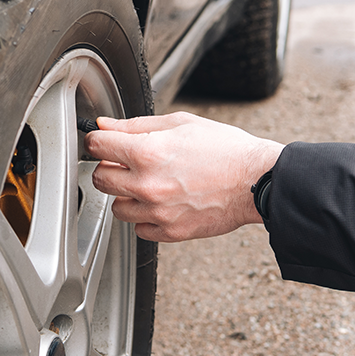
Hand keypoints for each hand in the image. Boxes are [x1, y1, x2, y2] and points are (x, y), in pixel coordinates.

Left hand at [85, 112, 284, 241]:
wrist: (257, 181)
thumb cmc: (227, 150)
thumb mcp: (182, 124)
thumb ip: (138, 125)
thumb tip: (105, 127)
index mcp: (148, 152)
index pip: (97, 146)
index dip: (99, 141)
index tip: (106, 143)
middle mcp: (147, 184)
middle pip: (99, 179)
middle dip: (109, 168)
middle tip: (128, 164)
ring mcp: (158, 212)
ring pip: (117, 208)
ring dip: (127, 196)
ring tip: (151, 185)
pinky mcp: (170, 232)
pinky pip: (140, 229)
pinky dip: (146, 217)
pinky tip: (164, 203)